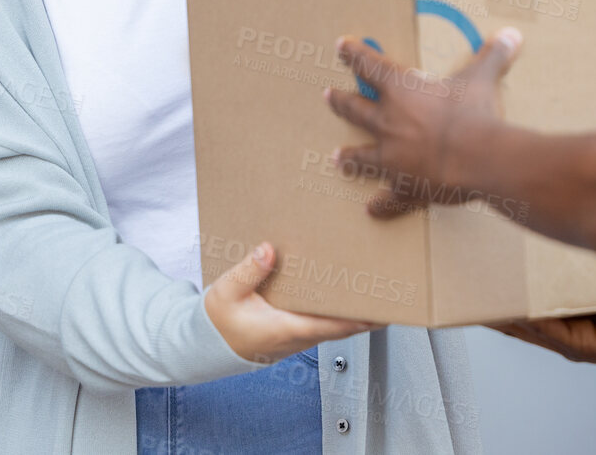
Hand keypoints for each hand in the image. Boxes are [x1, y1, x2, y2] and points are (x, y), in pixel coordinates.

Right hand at [203, 241, 376, 362]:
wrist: (206, 345)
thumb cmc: (218, 321)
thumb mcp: (226, 292)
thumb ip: (248, 271)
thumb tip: (268, 250)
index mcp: (284, 328)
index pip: (331, 326)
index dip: (358, 319)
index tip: (381, 310)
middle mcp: (297, 337)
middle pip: (342, 328)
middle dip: (366, 314)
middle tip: (390, 295)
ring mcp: (297, 338)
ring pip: (335, 327)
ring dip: (355, 314)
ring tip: (375, 292)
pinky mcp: (294, 333)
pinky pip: (324, 325)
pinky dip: (339, 315)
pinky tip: (345, 297)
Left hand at [323, 29, 522, 217]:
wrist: (480, 158)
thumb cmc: (475, 112)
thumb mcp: (482, 78)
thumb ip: (493, 55)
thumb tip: (512, 35)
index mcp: (402, 90)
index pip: (371, 66)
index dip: (355, 54)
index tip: (341, 46)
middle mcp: (389, 123)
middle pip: (356, 110)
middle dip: (341, 103)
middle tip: (328, 97)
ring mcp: (393, 159)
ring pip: (363, 157)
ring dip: (350, 156)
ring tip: (336, 157)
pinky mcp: (407, 188)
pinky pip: (390, 199)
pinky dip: (381, 205)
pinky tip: (372, 210)